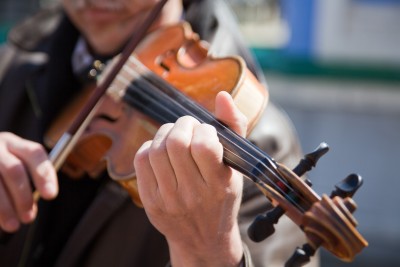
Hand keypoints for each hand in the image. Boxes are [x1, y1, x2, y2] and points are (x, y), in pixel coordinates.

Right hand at [0, 132, 57, 231]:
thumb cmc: (0, 172)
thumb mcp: (14, 168)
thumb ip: (26, 182)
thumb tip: (30, 210)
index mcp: (14, 144)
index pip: (34, 153)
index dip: (44, 174)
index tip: (51, 195)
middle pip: (14, 170)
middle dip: (23, 197)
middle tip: (29, 217)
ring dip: (5, 208)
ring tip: (13, 226)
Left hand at [134, 91, 247, 266]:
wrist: (203, 238)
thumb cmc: (222, 198)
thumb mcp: (236, 167)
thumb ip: (234, 129)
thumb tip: (222, 95)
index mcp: (219, 185)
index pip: (204, 145)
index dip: (204, 130)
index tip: (207, 133)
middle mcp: (193, 194)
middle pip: (176, 142)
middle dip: (183, 125)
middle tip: (189, 128)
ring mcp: (168, 199)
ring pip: (157, 149)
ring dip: (166, 133)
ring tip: (176, 137)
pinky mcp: (150, 200)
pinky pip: (142, 159)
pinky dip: (151, 147)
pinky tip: (162, 151)